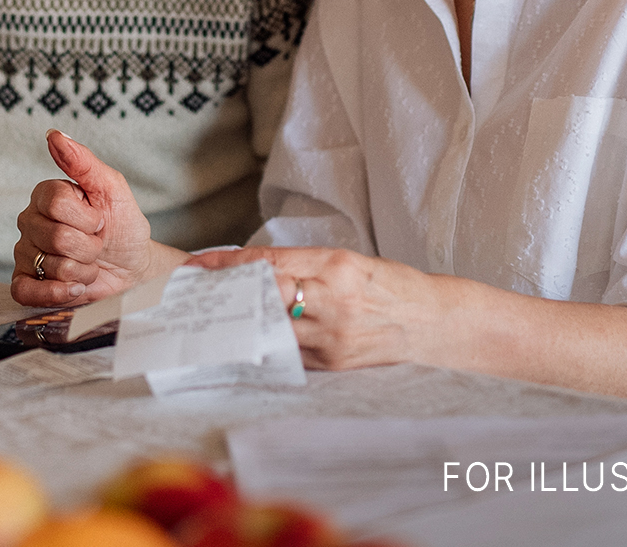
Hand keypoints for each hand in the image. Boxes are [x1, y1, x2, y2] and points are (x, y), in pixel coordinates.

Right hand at [10, 131, 175, 307]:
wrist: (132, 268)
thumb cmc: (123, 227)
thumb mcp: (112, 188)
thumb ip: (83, 161)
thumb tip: (55, 135)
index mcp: (46, 195)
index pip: (56, 203)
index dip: (87, 218)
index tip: (100, 220)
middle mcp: (30, 221)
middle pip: (55, 237)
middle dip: (89, 247)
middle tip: (96, 244)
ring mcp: (25, 253)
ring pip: (50, 266)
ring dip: (82, 271)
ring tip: (88, 264)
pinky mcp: (25, 283)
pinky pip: (25, 291)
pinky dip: (57, 293)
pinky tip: (75, 287)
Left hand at [188, 246, 442, 369]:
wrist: (432, 324)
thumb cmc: (390, 286)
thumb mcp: (348, 262)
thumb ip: (302, 266)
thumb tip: (251, 270)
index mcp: (337, 268)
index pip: (269, 264)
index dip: (228, 265)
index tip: (198, 265)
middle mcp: (333, 303)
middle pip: (262, 298)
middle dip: (225, 295)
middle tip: (194, 292)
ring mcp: (332, 339)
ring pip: (268, 329)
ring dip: (238, 322)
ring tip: (212, 315)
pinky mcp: (332, 365)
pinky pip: (287, 352)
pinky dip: (264, 343)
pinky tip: (244, 339)